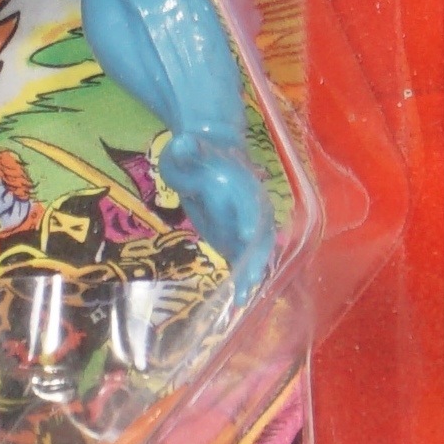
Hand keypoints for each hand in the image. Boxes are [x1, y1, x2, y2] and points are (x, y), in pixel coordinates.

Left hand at [159, 130, 275, 300]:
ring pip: (255, 251)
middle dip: (255, 257)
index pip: (248, 203)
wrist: (208, 157)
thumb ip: (187, 150)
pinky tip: (237, 299)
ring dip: (251, 273)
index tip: (245, 236)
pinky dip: (242, 278)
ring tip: (243, 298)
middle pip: (260, 234)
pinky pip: (242, 258)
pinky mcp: (234, 238)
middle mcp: (249, 208)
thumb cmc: (196, 153)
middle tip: (247, 281)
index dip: (248, 219)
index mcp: (240, 185)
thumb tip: (184, 144)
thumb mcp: (186, 149)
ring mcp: (243, 224)